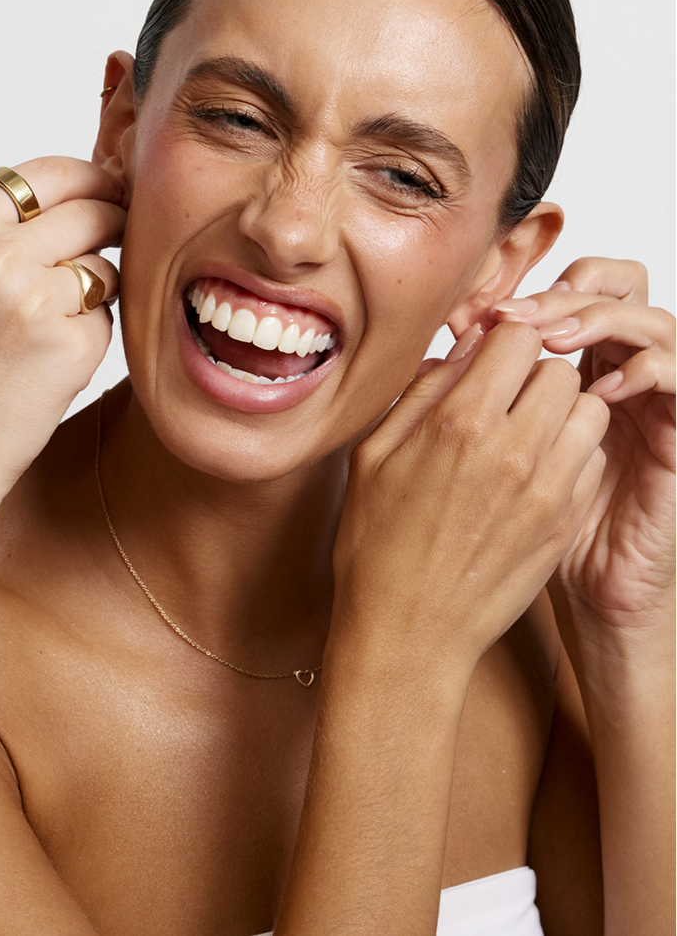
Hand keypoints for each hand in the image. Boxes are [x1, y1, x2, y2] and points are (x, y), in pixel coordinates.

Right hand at [0, 157, 124, 551]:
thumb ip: (7, 232)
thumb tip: (90, 190)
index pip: (46, 175)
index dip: (90, 177)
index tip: (110, 186)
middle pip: (91, 213)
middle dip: (114, 222)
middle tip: (117, 236)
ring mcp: (34, 299)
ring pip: (104, 267)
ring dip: (97, 288)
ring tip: (53, 323)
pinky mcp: (70, 344)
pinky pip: (106, 318)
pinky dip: (90, 335)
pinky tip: (53, 360)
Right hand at [331, 321, 609, 673]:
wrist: (408, 632)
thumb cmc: (379, 546)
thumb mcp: (375, 454)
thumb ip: (423, 392)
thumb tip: (461, 350)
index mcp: (459, 423)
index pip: (517, 336)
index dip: (501, 341)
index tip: (488, 358)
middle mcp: (513, 450)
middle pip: (560, 369)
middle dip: (535, 373)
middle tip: (508, 397)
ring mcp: (548, 490)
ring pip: (588, 411)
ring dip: (561, 412)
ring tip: (528, 432)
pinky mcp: (565, 523)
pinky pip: (593, 460)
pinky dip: (572, 454)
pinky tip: (536, 472)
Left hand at [493, 258, 675, 637]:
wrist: (585, 592)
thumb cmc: (534, 529)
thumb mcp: (491, 454)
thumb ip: (475, 399)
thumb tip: (451, 343)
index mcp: (576, 369)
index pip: (575, 291)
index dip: (537, 290)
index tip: (488, 311)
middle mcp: (620, 375)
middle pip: (617, 290)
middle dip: (566, 296)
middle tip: (519, 316)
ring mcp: (653, 403)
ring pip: (652, 323)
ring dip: (603, 320)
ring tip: (556, 342)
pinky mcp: (676, 437)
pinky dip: (644, 369)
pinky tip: (600, 389)